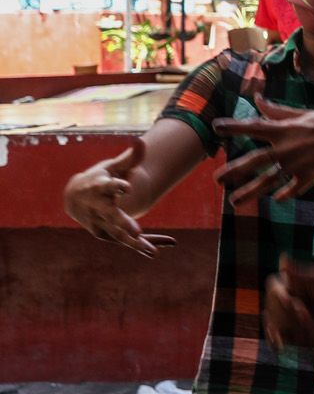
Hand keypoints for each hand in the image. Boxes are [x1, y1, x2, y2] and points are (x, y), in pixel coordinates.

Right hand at [63, 141, 175, 257]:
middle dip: (123, 223)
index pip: (106, 186)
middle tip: (137, 232)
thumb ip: (130, 158)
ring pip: (117, 234)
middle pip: (110, 215)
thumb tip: (141, 141)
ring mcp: (98, 222)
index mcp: (98, 186)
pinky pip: (125, 241)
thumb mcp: (112, 166)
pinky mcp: (104, 234)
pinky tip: (160, 248)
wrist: (73, 196)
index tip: (127, 187)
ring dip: (135, 244)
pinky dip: (141, 245)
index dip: (116, 186)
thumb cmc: (99, 178)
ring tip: (153, 252)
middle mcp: (96, 207)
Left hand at [213, 97, 313, 206]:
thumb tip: (256, 99)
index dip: (234, 127)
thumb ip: (278, 111)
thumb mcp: (305, 113)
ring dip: (250, 192)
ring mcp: (300, 163)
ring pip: (269, 180)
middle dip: (234, 170)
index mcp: (287, 129)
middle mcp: (290, 147)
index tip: (216, 127)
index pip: (255, 126)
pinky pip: (292, 189)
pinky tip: (275, 199)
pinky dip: (283, 195)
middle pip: (255, 161)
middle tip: (217, 179)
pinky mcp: (312, 175)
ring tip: (235, 202)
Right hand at [265, 258, 313, 350]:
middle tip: (306, 314)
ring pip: (274, 323)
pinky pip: (280, 338)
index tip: (292, 301)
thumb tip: (282, 258)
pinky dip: (279, 339)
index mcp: (296, 283)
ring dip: (288, 324)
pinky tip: (281, 343)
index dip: (277, 295)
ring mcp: (293, 318)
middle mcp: (291, 299)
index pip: (273, 286)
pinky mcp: (298, 335)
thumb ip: (303, 275)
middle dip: (284, 312)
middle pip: (271, 305)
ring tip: (308, 325)